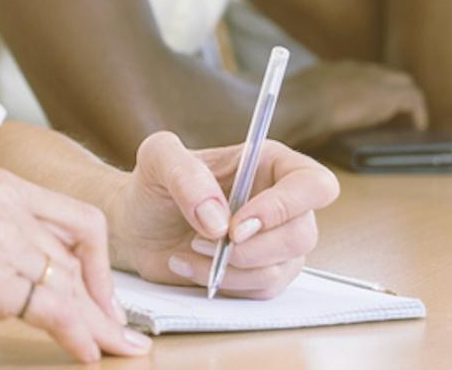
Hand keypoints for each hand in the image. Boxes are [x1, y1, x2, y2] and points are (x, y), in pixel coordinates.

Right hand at [0, 168, 149, 362]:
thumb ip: (4, 240)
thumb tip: (57, 278)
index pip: (75, 216)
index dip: (99, 263)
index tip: (106, 298)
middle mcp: (1, 199)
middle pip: (83, 247)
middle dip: (106, 295)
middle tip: (120, 331)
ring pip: (72, 284)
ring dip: (99, 324)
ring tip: (114, 349)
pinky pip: (55, 310)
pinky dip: (79, 336)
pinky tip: (86, 353)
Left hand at [108, 131, 338, 299]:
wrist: (137, 225)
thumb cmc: (153, 184)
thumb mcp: (157, 159)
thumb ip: (185, 175)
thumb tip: (219, 221)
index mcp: (270, 163)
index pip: (314, 184)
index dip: (286, 207)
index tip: (238, 225)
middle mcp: (282, 202)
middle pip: (303, 234)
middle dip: (251, 248)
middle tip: (202, 240)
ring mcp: (277, 242)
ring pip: (282, 269)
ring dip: (232, 268)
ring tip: (190, 249)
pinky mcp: (262, 274)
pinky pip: (262, 291)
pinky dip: (224, 283)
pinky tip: (190, 265)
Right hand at [265, 60, 429, 146]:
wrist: (298, 107)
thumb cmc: (289, 111)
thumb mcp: (296, 106)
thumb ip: (305, 108)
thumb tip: (300, 123)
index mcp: (333, 71)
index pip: (360, 75)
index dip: (369, 89)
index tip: (370, 105)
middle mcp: (355, 69)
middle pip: (386, 75)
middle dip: (393, 92)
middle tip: (396, 115)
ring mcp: (373, 79)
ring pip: (402, 83)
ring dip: (406, 102)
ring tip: (409, 122)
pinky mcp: (387, 95)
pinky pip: (413, 100)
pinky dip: (417, 114)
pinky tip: (418, 129)